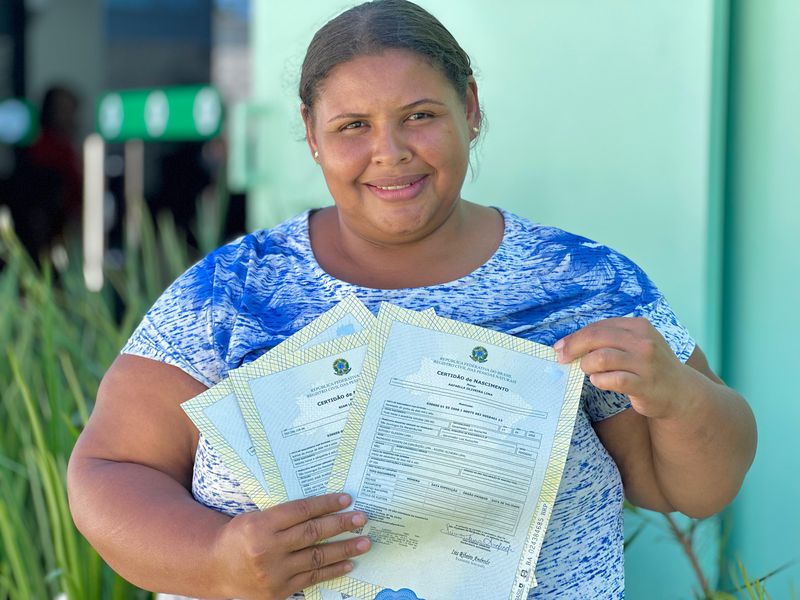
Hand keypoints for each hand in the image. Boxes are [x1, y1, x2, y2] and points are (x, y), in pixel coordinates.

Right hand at [213, 493, 370, 599]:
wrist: (215, 568)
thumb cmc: (239, 536)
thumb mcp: (256, 517)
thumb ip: (285, 515)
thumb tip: (323, 506)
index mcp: (260, 525)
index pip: (300, 511)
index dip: (326, 503)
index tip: (346, 499)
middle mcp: (267, 550)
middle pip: (312, 533)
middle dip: (340, 524)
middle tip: (361, 518)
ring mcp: (273, 573)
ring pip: (316, 558)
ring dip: (344, 549)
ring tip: (364, 541)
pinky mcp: (278, 592)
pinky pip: (312, 579)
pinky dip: (332, 570)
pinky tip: (348, 563)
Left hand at [553, 317, 692, 419]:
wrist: (681, 392)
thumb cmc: (650, 367)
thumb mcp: (636, 344)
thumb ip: (610, 340)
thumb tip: (571, 343)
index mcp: (638, 326)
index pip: (598, 326)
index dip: (575, 336)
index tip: (560, 347)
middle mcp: (643, 341)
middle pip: (596, 337)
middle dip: (573, 347)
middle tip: (562, 358)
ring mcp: (645, 363)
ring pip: (600, 358)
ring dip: (587, 365)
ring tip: (590, 371)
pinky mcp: (644, 384)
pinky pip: (611, 380)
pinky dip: (599, 381)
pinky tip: (600, 382)